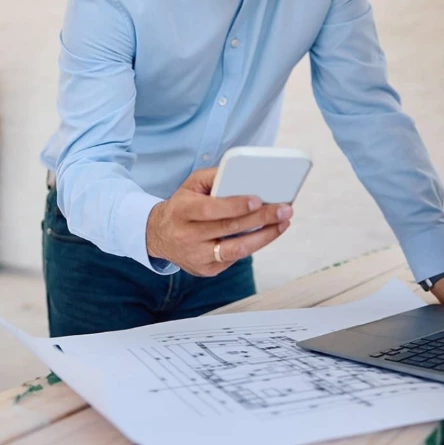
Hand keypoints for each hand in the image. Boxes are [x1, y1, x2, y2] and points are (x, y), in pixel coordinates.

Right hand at [146, 168, 292, 276]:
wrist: (159, 235)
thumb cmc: (182, 205)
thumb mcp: (191, 185)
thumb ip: (214, 177)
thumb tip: (243, 174)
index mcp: (181, 211)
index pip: (210, 210)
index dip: (235, 206)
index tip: (259, 199)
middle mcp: (187, 236)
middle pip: (229, 228)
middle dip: (261, 218)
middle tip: (284, 209)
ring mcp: (196, 256)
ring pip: (237, 250)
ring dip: (264, 237)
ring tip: (283, 223)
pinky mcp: (206, 270)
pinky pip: (234, 258)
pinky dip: (252, 245)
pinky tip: (266, 233)